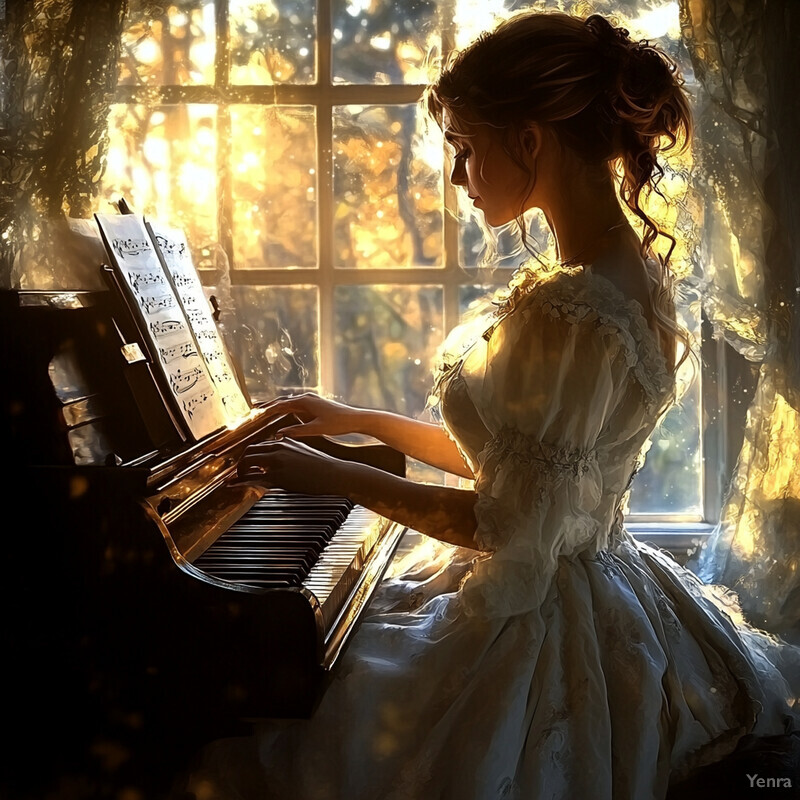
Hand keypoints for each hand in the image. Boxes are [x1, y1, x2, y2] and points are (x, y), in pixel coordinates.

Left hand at [236, 437, 350, 495]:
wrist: (334, 473)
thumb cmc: (324, 465)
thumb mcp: (305, 451)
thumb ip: (291, 449)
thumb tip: (282, 453)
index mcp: (285, 441)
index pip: (260, 444)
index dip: (250, 454)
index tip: (247, 463)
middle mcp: (279, 448)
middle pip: (250, 450)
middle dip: (241, 462)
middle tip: (239, 471)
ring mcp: (277, 461)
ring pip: (248, 461)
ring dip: (239, 471)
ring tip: (237, 479)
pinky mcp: (278, 476)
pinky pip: (253, 478)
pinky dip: (241, 482)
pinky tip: (235, 485)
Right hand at [261, 392, 361, 438]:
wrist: (356, 419)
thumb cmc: (339, 423)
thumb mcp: (316, 429)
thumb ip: (298, 431)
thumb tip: (280, 434)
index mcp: (305, 401)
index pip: (281, 405)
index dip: (267, 409)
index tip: (255, 413)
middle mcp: (307, 398)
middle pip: (283, 402)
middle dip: (269, 406)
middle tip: (255, 411)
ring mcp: (311, 401)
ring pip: (290, 403)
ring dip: (278, 407)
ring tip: (266, 412)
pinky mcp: (316, 405)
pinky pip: (297, 406)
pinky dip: (288, 409)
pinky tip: (285, 415)